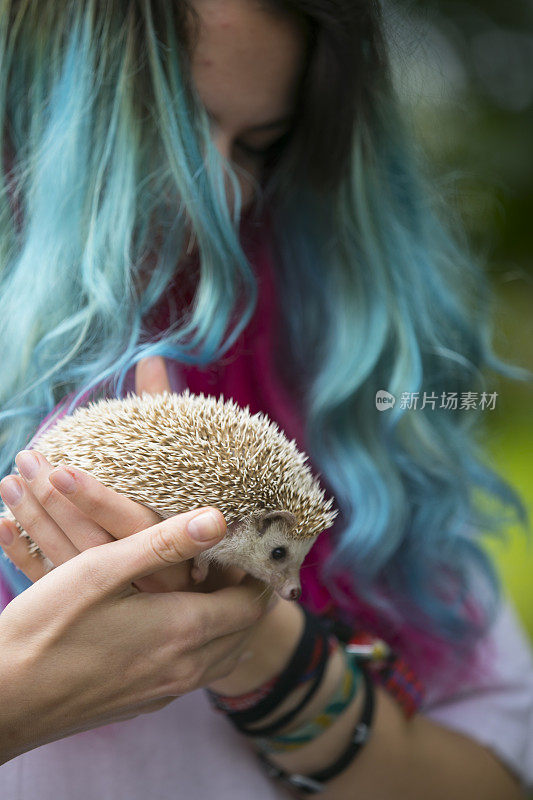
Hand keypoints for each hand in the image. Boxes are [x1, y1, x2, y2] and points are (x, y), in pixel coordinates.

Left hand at [0, 356, 210, 592]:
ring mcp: (123, 598)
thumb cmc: (209, 517)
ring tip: (7, 487)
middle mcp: (150, 575)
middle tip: (23, 463)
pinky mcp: (101, 607)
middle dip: (53, 504)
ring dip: (35, 524)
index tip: (61, 470)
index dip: (94, 499)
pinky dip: (26, 558)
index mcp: (178, 544)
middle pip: (93, 542)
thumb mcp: (195, 468)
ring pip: (69, 564)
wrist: (223, 604)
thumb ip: (167, 415)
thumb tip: (153, 357)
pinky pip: (56, 585)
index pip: (131, 522)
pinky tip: (3, 529)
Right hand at [0, 508, 271, 765]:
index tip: (249, 548)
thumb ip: (165, 543)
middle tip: (234, 561)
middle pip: (244, 630)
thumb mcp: (103, 570)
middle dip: (247, 594)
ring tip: (210, 585)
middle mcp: (185, 668)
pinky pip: (195, 670)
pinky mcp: (145, 702)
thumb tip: (219, 519)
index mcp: (184, 631)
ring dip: (227, 620)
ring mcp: (165, 691)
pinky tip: (176, 620)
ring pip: (221, 654)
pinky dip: (203, 643)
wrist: (4, 700)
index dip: (258, 574)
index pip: (252, 603)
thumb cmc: (48, 628)